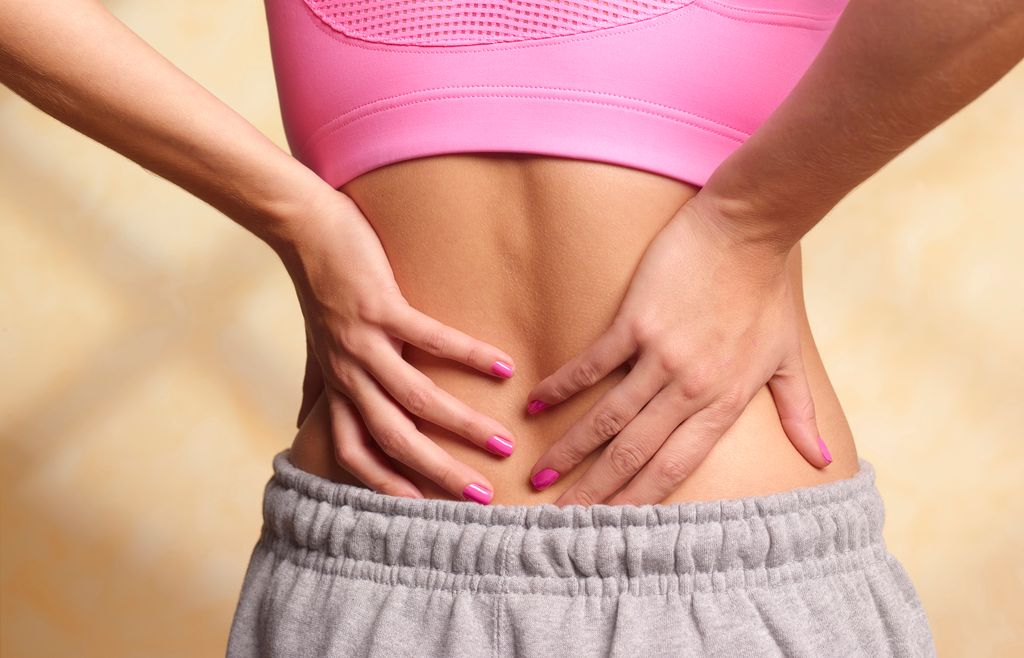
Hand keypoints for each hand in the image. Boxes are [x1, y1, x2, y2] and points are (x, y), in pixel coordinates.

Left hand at [277, 188, 517, 501]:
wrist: (301, 228)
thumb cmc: (318, 286)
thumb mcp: (317, 345)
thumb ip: (319, 384)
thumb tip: (303, 419)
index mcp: (337, 386)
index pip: (355, 452)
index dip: (387, 485)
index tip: (426, 510)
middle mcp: (348, 373)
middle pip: (392, 439)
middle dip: (438, 472)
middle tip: (482, 496)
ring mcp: (363, 342)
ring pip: (415, 398)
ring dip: (462, 425)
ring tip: (504, 442)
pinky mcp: (379, 307)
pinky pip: (430, 339)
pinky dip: (468, 356)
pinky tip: (503, 367)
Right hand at [524, 194, 830, 505]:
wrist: (750, 227)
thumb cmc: (769, 291)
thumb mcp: (789, 357)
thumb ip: (800, 412)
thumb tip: (824, 459)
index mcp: (725, 402)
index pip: (675, 467)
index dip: (639, 501)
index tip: (610, 528)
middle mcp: (690, 387)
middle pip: (634, 453)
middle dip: (596, 491)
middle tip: (563, 519)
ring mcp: (661, 354)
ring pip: (608, 417)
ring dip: (571, 450)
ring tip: (540, 476)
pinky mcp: (637, 321)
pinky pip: (593, 364)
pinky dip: (563, 387)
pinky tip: (537, 407)